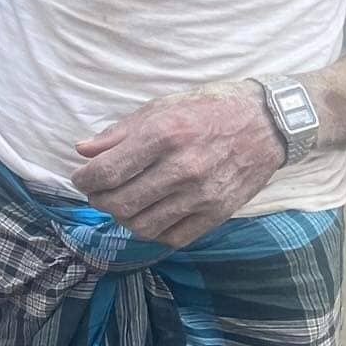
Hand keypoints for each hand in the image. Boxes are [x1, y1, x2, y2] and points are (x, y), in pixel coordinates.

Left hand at [72, 82, 284, 247]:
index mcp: (163, 135)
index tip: (80, 178)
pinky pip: (173, 237)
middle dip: (99, 200)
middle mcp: (182, 168)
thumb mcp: (159, 108)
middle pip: (121, 203)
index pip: (108, 172)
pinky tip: (149, 215)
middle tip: (97, 192)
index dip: (85, 180)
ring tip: (121, 204)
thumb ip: (118, 133)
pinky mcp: (218, 214)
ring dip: (122, 218)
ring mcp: (202, 195)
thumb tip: (82, 151)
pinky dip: (153, 231)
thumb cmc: (206, 109)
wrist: (265, 123)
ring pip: (143, 225)